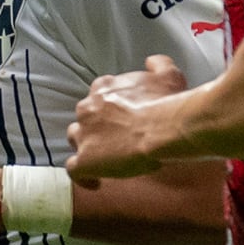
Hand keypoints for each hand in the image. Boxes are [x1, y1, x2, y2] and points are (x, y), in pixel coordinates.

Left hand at [68, 55, 190, 181]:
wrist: (162, 128)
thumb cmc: (166, 102)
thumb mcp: (168, 75)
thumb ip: (158, 65)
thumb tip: (151, 62)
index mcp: (103, 88)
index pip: (98, 95)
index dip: (108, 108)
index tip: (122, 117)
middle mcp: (87, 108)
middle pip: (84, 117)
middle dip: (97, 126)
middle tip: (117, 138)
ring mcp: (84, 135)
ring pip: (75, 139)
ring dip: (87, 147)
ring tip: (105, 159)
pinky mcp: (85, 160)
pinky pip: (75, 170)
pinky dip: (84, 176)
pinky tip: (96, 182)